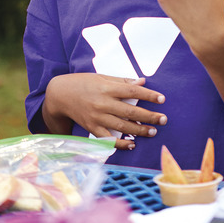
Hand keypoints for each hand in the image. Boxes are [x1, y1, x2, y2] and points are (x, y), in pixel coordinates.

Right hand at [45, 72, 166, 149]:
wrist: (60, 95)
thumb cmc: (83, 83)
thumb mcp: (102, 77)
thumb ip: (122, 81)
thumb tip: (142, 82)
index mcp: (106, 88)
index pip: (132, 91)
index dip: (148, 95)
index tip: (162, 99)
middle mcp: (102, 103)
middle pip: (130, 111)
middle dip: (149, 116)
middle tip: (163, 120)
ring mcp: (96, 117)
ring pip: (122, 127)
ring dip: (139, 131)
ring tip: (152, 132)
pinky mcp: (91, 128)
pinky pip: (107, 139)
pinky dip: (120, 144)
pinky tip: (131, 145)